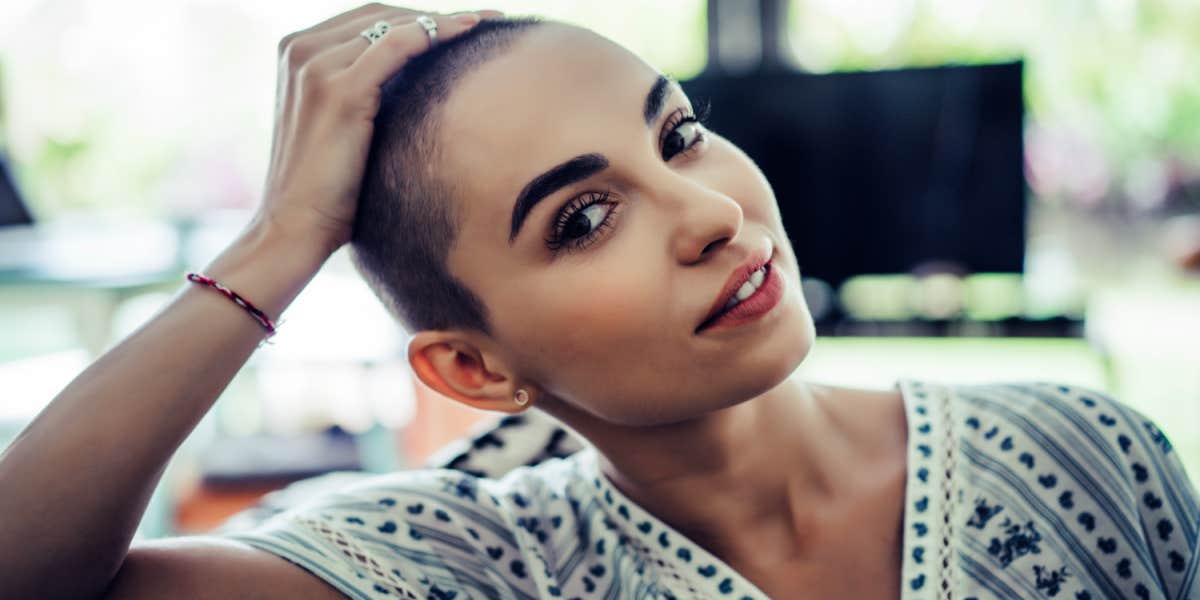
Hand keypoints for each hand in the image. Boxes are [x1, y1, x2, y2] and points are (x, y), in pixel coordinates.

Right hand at [255, 4, 497, 256]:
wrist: (296, 227)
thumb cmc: (328, 188)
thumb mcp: (343, 125)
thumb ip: (366, 89)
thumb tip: (420, 77)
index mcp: (297, 51)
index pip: (369, 19)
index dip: (418, 16)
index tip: (466, 22)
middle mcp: (301, 48)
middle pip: (383, 14)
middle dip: (436, 15)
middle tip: (487, 19)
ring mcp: (316, 65)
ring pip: (396, 24)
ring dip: (445, 22)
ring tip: (486, 25)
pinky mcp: (339, 89)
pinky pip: (399, 45)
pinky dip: (436, 33)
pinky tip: (468, 33)